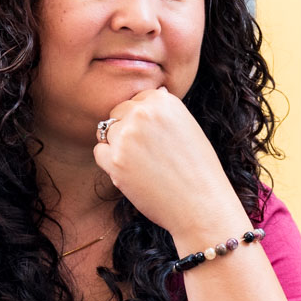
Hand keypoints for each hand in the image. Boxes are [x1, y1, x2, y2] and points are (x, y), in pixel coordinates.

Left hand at [92, 88, 247, 244]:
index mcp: (163, 100)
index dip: (144, 120)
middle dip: (127, 130)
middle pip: (118, 112)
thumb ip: (165, 111)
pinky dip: (111, 163)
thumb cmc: (199, 170)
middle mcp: (143, 113)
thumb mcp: (189, 127)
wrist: (201, 205)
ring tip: (143, 165)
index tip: (156, 139)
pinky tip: (133, 174)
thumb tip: (151, 94)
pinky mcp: (114, 161)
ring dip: (118, 146)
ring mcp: (126, 136)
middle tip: (148, 154)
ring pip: (106, 132)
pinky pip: (100, 153)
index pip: (137, 99)